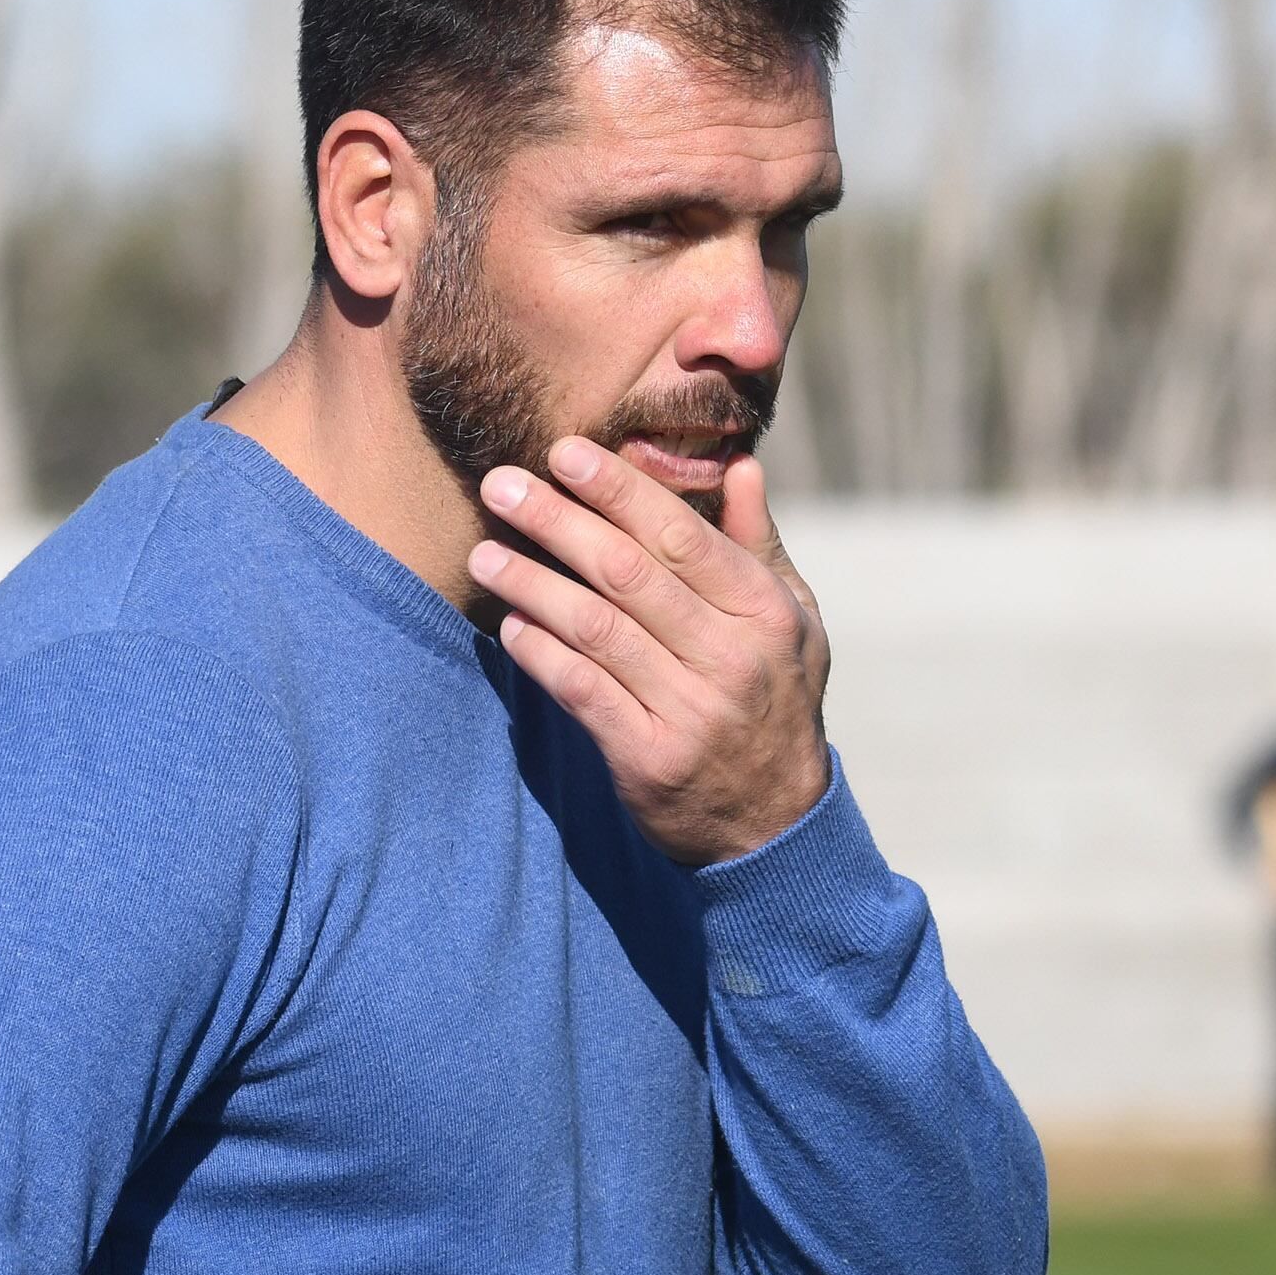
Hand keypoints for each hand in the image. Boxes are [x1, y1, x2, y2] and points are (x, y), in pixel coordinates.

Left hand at [469, 436, 830, 865]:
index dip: (618, 490)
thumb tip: (742, 464)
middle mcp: (730, 656)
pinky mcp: (650, 758)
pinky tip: (510, 624)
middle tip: (500, 484)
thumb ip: (757, 544)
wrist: (776, 822)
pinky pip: (582, 691)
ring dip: (532, 584)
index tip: (563, 453)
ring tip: (484, 554)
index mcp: (764, 611)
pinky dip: (541, 653)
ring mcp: (691, 710)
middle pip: (628, 573)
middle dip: (558, 521)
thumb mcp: (791, 620)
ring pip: (596, 629)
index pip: (681, 535)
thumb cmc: (775, 697)